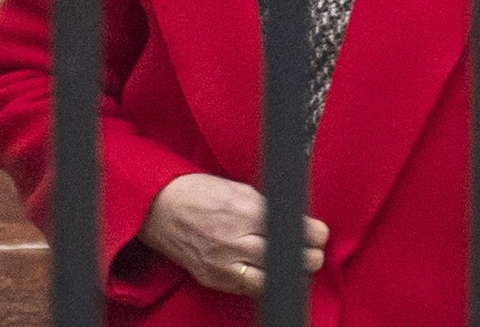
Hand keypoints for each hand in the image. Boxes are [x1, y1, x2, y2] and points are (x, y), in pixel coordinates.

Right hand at [138, 173, 329, 296]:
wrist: (160, 208)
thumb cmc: (199, 193)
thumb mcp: (238, 190)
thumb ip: (266, 208)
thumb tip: (295, 220)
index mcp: (244, 210)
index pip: (291, 228)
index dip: (312, 234)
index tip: (319, 234)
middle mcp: (234, 238)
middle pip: (285, 256)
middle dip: (306, 256)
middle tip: (313, 252)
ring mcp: (222, 262)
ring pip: (269, 278)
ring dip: (287, 273)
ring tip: (294, 265)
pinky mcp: (213, 278)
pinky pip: (246, 288)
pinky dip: (262, 282)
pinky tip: (268, 273)